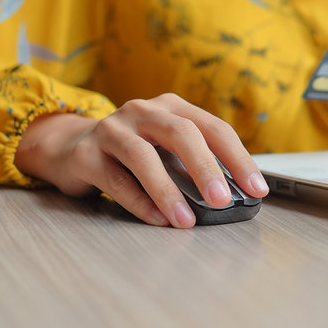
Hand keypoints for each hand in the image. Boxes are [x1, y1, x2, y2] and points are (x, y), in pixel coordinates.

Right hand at [14, 93, 269, 227]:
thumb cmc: (131, 152)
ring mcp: (112, 129)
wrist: (70, 148)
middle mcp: (144, 111)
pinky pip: (115, 179)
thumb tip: (231, 198)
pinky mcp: (86, 154)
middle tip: (222, 200)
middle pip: (181, 133)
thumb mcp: (166, 150)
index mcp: (172, 108)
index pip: (214, 128)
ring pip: (143, 156)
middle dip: (206, 168)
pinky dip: (138, 202)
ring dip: (168, 190)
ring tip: (186, 219)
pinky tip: (157, 219)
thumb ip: (194, 165)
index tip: (257, 189)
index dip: (238, 159)